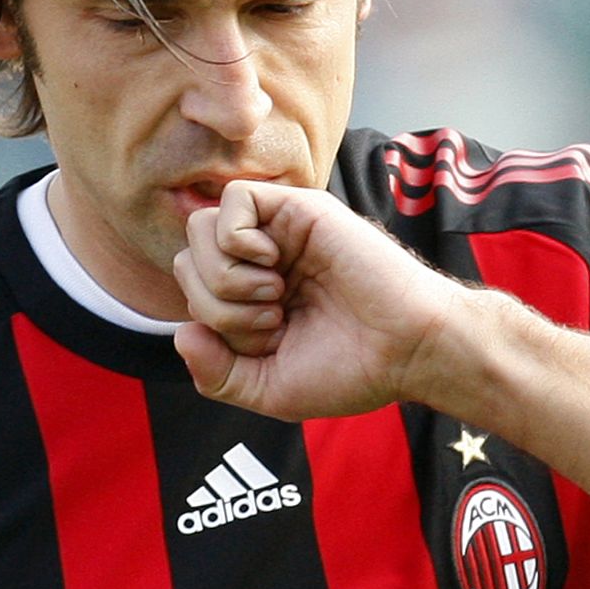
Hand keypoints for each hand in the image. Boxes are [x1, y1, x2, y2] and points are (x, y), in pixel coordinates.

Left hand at [172, 180, 457, 419]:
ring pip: (200, 228)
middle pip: (188, 259)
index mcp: (252, 296)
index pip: (191, 291)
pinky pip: (233, 200)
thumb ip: (216, 374)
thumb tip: (181, 332)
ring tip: (274, 295)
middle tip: (270, 321)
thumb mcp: (268, 389)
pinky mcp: (299, 208)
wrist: (408, 348)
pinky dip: (237, 240)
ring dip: (225, 276)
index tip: (263, 342)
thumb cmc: (351, 370)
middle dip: (215, 304)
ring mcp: (279, 230)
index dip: (211, 324)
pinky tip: (274, 266)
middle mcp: (261, 259)